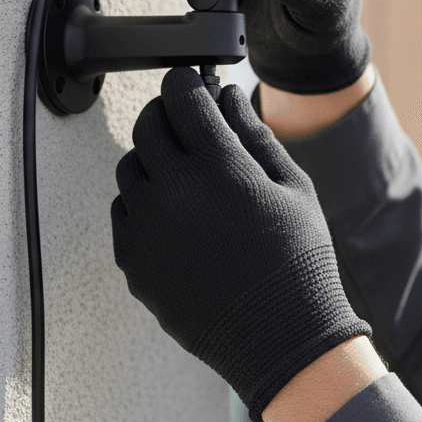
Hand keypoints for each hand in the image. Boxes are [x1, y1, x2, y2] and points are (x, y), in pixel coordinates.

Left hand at [110, 66, 370, 421]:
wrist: (282, 338)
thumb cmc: (298, 259)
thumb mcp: (293, 188)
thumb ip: (255, 135)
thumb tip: (226, 96)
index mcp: (220, 167)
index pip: (181, 96)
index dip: (187, 83)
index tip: (192, 85)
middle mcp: (174, 193)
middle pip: (146, 125)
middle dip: (166, 114)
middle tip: (187, 123)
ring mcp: (147, 230)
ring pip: (128, 168)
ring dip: (153, 160)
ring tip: (186, 176)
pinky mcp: (133, 264)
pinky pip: (123, 214)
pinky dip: (143, 204)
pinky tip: (177, 217)